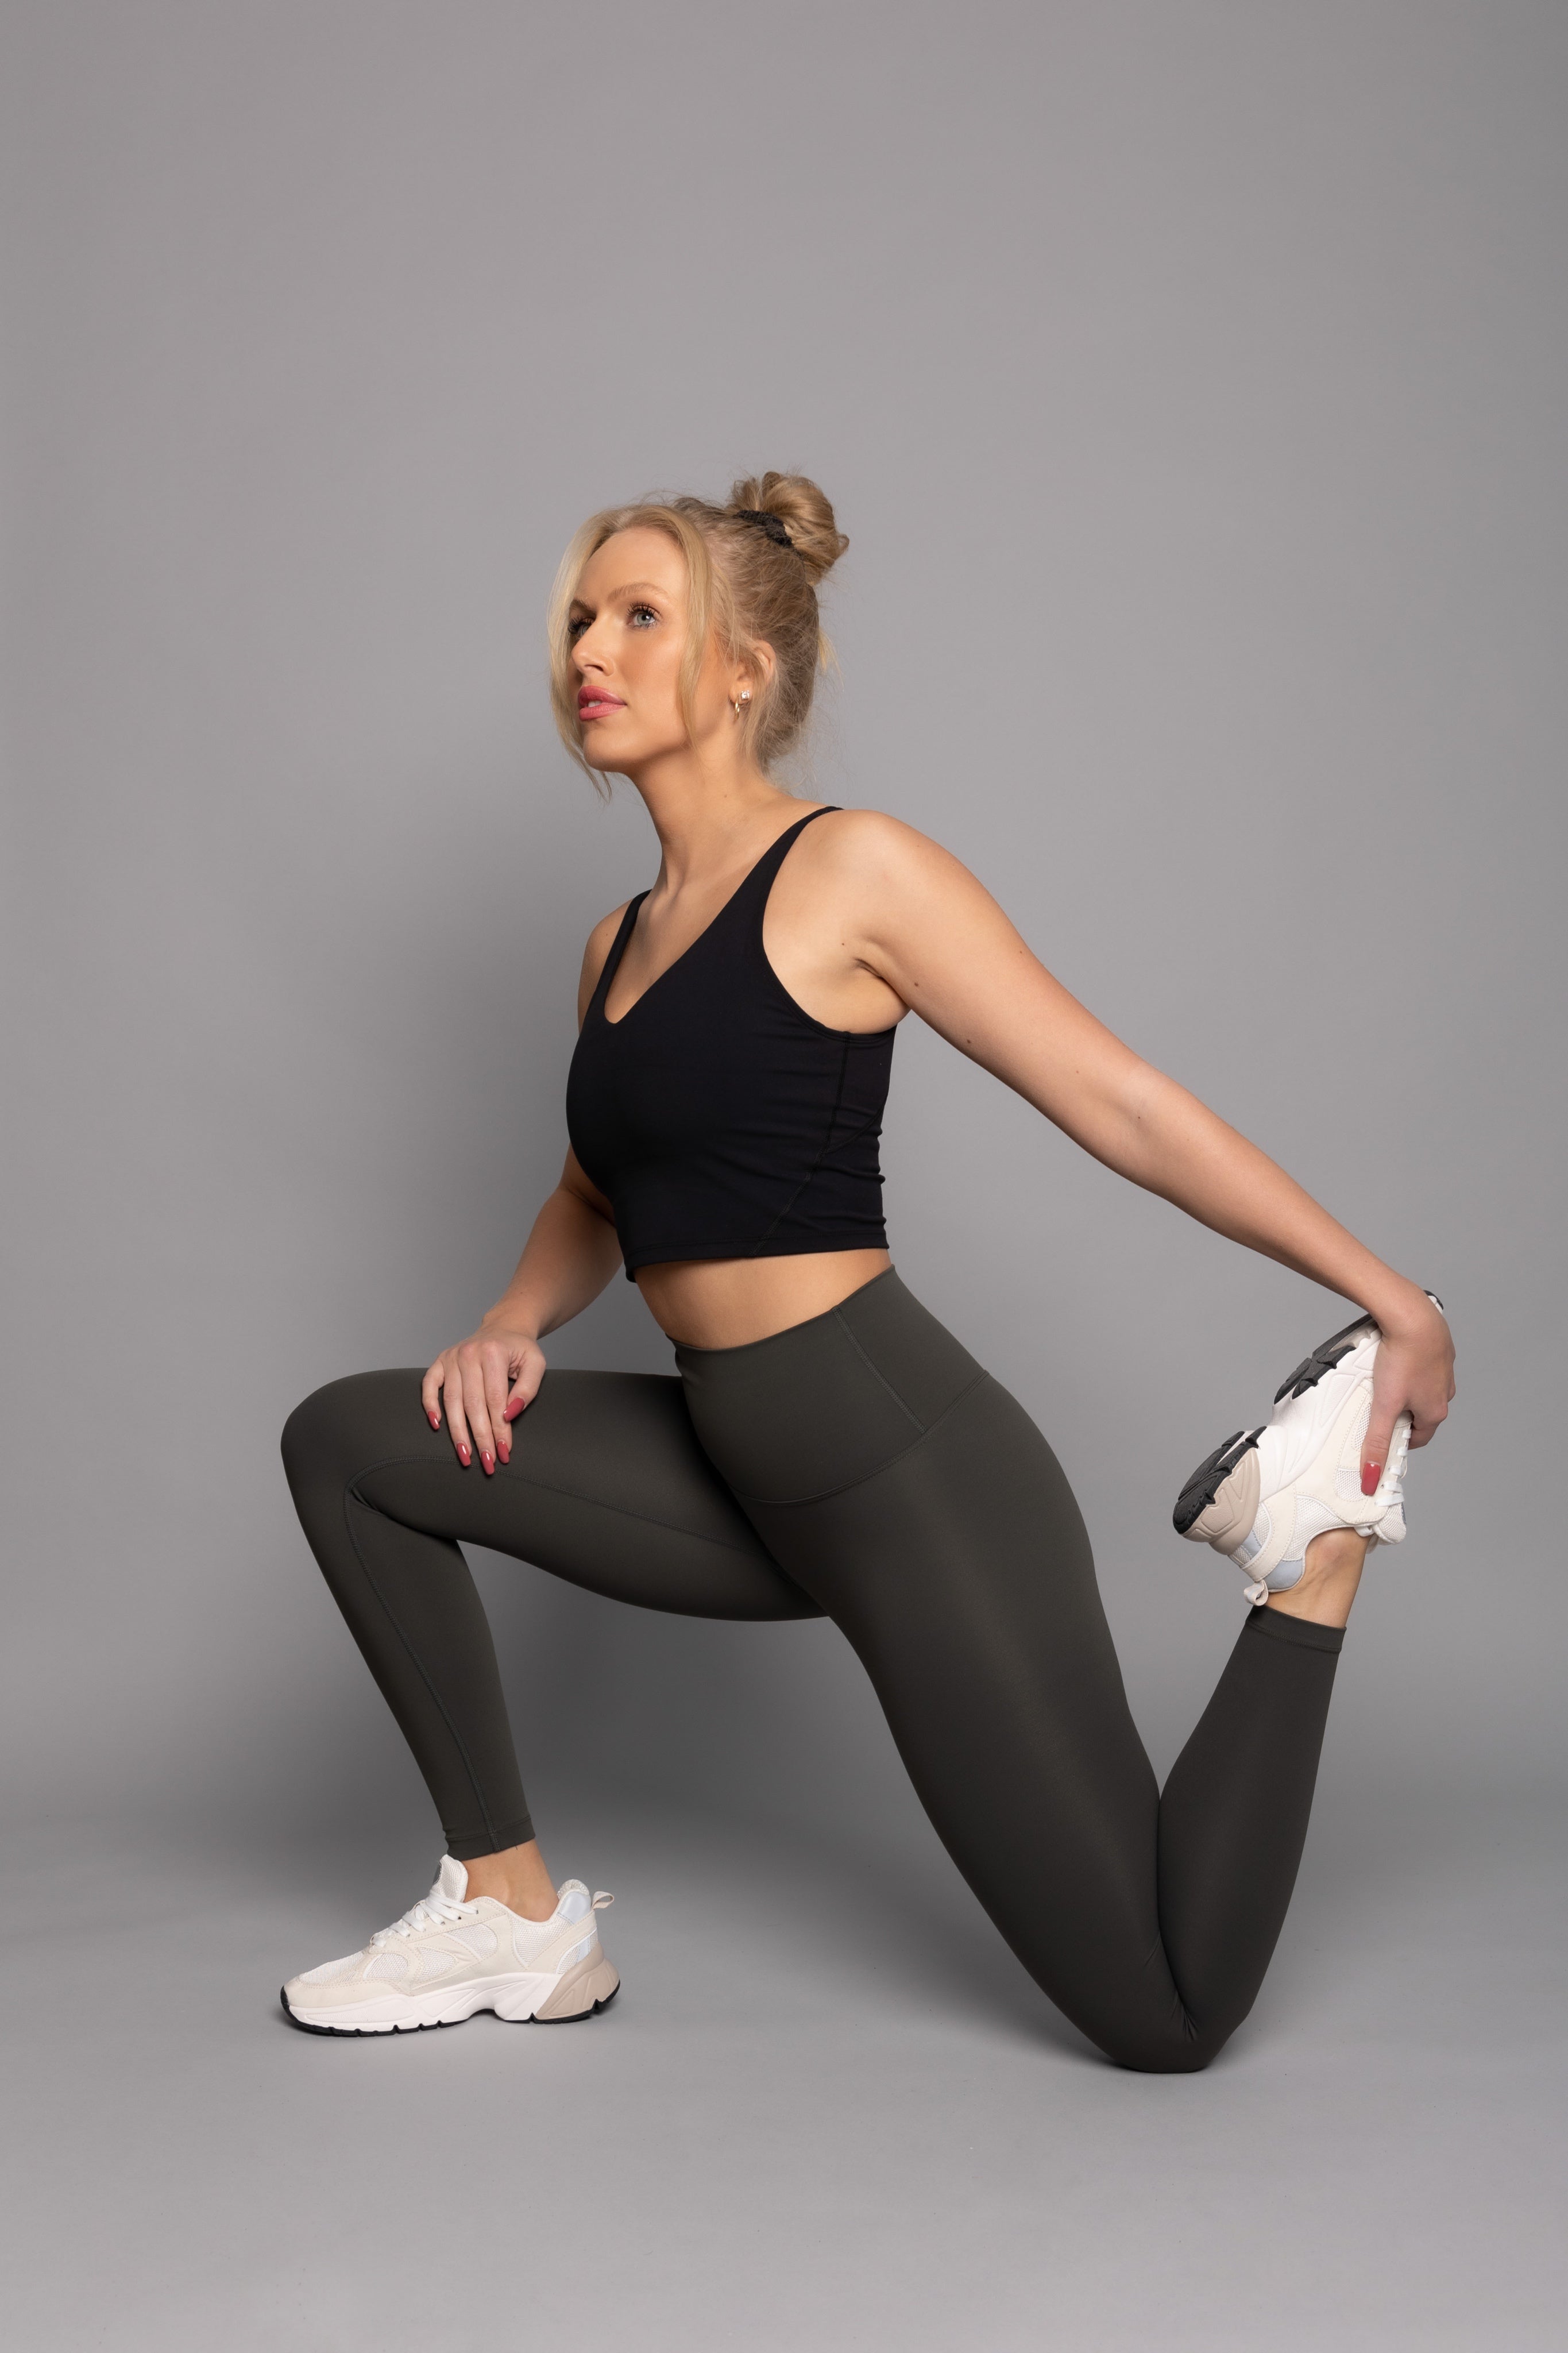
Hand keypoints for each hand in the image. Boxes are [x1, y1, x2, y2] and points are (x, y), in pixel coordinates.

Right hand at [420, 1318, 546, 1474]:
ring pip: (451, 1401)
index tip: (504, 1451)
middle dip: (480, 1437)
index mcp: (493, 1352)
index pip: (496, 1400)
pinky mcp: (440, 1361)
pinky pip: (429, 1385)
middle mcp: (468, 1353)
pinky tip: (436, 1425)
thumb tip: (508, 1416)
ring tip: (465, 1456)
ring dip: (457, 1432)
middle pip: (472, 1404)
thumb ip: (527, 1390)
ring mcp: (451, 1357)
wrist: (504, 1328)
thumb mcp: (536, 1365)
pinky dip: (430, 1405)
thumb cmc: (520, 1350)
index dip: (499, 1429)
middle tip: (486, 1462)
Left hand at [1362, 1290, 1454, 1496]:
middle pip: (1420, 1413)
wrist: (1412, 1315)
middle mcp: (1445, 1391)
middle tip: (1376, 1404)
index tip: (1381, 1436)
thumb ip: (1376, 1442)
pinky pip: (1422, 1364)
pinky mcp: (1439, 1348)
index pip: (1418, 1438)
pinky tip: (1392, 1356)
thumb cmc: (1402, 1359)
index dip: (1398, 1440)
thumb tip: (1372, 1477)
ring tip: (1382, 1378)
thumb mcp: (1384, 1406)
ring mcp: (1444, 1369)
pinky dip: (1408, 1365)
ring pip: (1421, 1388)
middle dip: (1399, 1412)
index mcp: (1436, 1411)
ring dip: (1404, 1388)